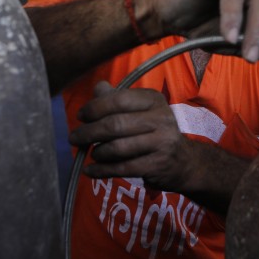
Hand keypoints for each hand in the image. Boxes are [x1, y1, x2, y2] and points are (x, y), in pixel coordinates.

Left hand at [70, 82, 196, 190]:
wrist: (184, 162)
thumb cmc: (155, 133)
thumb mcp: (141, 111)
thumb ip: (118, 99)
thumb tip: (98, 87)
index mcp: (154, 100)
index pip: (119, 100)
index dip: (95, 108)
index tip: (81, 116)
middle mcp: (161, 118)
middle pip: (115, 124)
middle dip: (89, 132)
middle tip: (74, 138)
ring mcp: (162, 142)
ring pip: (118, 147)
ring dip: (97, 152)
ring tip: (92, 153)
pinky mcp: (157, 165)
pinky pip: (122, 168)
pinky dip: (102, 170)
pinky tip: (91, 171)